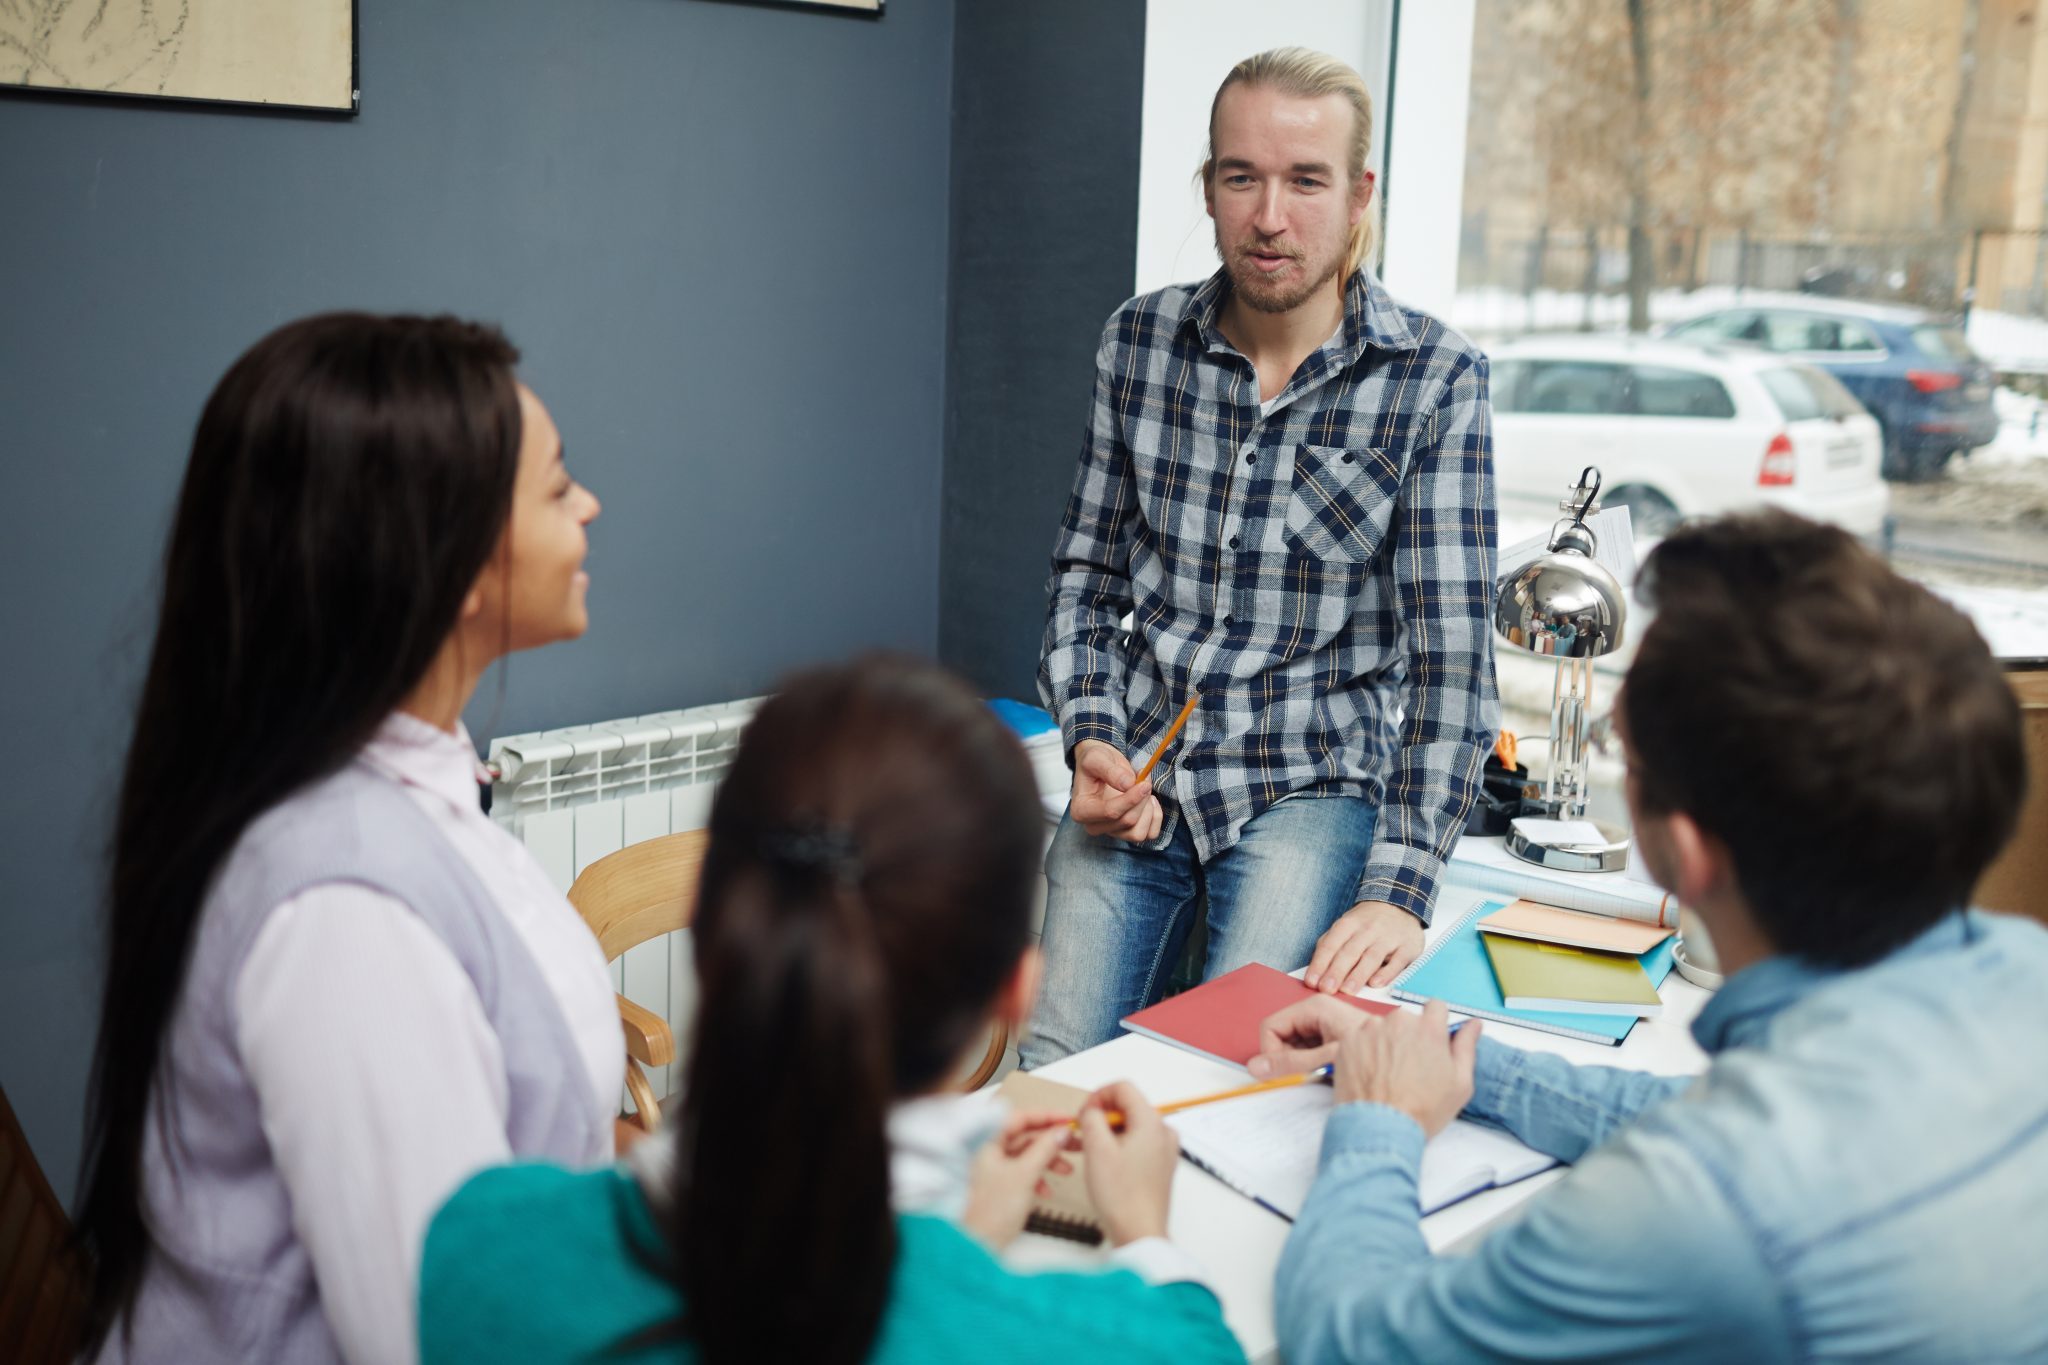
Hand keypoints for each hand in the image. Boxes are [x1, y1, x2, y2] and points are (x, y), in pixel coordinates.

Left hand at [959, 1109, 1073, 1248]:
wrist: (976, 1247)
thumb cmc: (990, 1213)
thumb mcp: (1024, 1175)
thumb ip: (1044, 1149)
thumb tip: (1061, 1131)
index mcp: (987, 1141)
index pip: (1021, 1117)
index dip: (1048, 1117)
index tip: (1069, 1120)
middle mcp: (987, 1151)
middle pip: (1025, 1136)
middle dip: (1051, 1141)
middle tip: (1074, 1144)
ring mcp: (992, 1169)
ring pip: (1026, 1155)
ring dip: (1048, 1161)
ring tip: (1067, 1170)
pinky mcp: (998, 1186)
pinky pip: (1022, 1173)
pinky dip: (1037, 1178)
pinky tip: (1047, 1191)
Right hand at [1069, 740, 1162, 841]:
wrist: (1102, 765)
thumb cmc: (1096, 762)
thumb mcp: (1097, 757)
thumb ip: (1110, 770)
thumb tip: (1128, 784)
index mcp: (1081, 810)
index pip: (1110, 812)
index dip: (1131, 799)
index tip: (1144, 783)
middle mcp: (1094, 826)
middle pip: (1127, 822)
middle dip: (1141, 800)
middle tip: (1144, 780)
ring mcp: (1111, 832)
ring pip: (1138, 833)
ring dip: (1148, 810)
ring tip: (1145, 790)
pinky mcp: (1127, 833)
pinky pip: (1149, 834)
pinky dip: (1155, 817)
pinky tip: (1149, 800)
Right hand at [1075, 1081, 1177, 1244]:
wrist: (1140, 1232)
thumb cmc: (1122, 1196)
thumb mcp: (1096, 1148)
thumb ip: (1091, 1117)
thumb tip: (1091, 1109)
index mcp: (1151, 1122)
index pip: (1123, 1088)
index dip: (1099, 1096)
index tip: (1084, 1113)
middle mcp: (1164, 1132)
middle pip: (1129, 1106)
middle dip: (1103, 1115)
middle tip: (1085, 1134)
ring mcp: (1165, 1149)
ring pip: (1132, 1125)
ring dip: (1111, 1131)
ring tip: (1094, 1152)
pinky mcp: (1162, 1164)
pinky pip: (1139, 1142)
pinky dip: (1121, 1145)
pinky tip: (1108, 1163)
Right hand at [1246, 994, 1374, 1077]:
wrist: (1410, 1081)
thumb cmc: (1379, 1064)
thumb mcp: (1328, 1061)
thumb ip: (1290, 1064)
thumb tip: (1254, 1067)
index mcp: (1318, 1008)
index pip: (1272, 1027)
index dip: (1270, 1053)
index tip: (1280, 1075)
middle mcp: (1324, 1013)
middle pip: (1285, 1037)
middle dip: (1289, 1060)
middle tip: (1306, 1079)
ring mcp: (1332, 1027)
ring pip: (1299, 1047)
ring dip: (1304, 1066)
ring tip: (1325, 1078)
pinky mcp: (1341, 1041)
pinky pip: (1315, 1053)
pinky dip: (1317, 1068)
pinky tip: (1335, 1077)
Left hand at [1306, 899, 1423, 992]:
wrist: (1400, 905)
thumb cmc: (1366, 923)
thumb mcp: (1346, 927)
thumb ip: (1329, 945)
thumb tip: (1315, 971)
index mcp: (1348, 924)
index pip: (1331, 945)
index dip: (1320, 963)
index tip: (1311, 982)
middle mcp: (1368, 930)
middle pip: (1350, 952)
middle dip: (1336, 971)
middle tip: (1326, 989)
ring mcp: (1389, 938)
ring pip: (1372, 957)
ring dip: (1358, 974)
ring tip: (1347, 990)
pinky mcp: (1408, 947)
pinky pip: (1397, 961)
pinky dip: (1386, 973)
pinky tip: (1375, 983)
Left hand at [1330, 999, 1480, 1137]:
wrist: (1380, 1129)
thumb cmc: (1422, 1111)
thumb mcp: (1460, 1083)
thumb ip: (1466, 1047)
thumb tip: (1473, 1025)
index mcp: (1429, 1029)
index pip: (1436, 1007)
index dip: (1435, 1023)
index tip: (1431, 1040)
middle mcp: (1398, 1022)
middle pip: (1407, 1019)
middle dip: (1409, 1036)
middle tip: (1409, 1066)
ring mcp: (1370, 1029)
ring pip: (1381, 1027)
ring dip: (1385, 1042)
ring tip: (1387, 1073)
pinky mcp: (1348, 1040)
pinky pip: (1359, 1038)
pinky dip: (1363, 1051)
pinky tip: (1370, 1074)